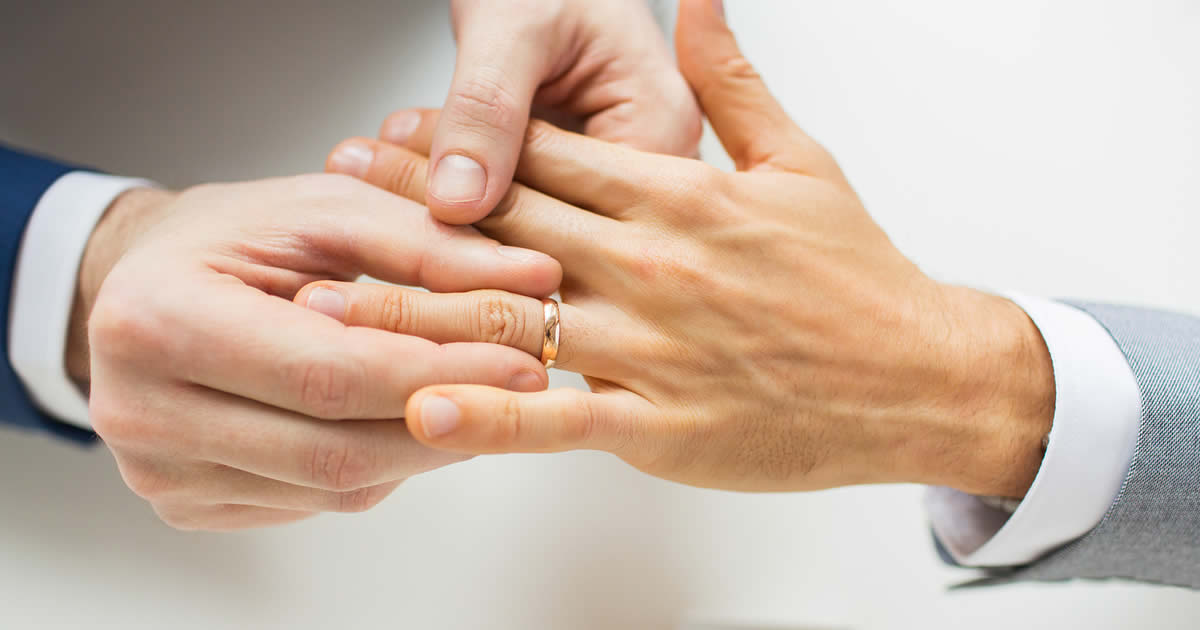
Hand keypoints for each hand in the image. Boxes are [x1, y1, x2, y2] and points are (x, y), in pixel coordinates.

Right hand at [68, 175, 559, 529]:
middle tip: (523, 390)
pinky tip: (409, 420)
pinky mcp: (187, 504)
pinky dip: (380, 464)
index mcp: (156, 319)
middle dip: (447, 420)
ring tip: (478, 396)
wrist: (144, 281)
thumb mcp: (324, 210)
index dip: (437, 373)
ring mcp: (159, 470)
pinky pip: (314, 502)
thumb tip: (533, 276)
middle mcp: (140, 409)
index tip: (521, 360)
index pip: (327, 374)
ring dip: (424, 447)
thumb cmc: (229, 237)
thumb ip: (425, 244)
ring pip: (334, 486)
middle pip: (334, 449)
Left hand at [320, 0, 1054, 496]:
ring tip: (332, 299)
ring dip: (418, 306)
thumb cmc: (859, 274)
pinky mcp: (664, 424)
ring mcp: (655, 347)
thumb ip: (734, 78)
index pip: (546, 157)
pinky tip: (424, 410)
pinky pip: (560, 420)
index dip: (458, 142)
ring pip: (515, 319)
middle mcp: (655, 264)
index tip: (390, 132)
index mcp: (680, 194)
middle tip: (334, 193)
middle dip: (415, 206)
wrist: (921, 374)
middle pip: (510, 224)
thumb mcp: (800, 160)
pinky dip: (491, 416)